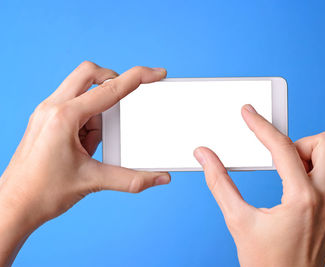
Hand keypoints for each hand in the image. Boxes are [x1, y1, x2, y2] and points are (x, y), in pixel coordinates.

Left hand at [0, 62, 170, 265]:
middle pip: (89, 74)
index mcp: (64, 117)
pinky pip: (72, 106)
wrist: (14, 206)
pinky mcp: (46, 121)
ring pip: (81, 91)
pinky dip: (86, 120)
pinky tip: (84, 145)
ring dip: (97, 111)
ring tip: (93, 144)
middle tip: (124, 103)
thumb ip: (131, 179)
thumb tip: (159, 178)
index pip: (110, 90)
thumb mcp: (92, 180)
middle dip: (112, 82)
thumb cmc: (42, 192)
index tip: (155, 73)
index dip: (138, 78)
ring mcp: (46, 113)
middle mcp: (52, 108)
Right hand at [193, 104, 324, 266]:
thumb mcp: (237, 219)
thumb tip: (205, 156)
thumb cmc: (265, 262)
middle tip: (278, 158)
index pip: (281, 147)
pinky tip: (306, 181)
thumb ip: (219, 182)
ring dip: (314, 154)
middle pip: (324, 142)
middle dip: (297, 142)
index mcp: (301, 198)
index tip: (249, 114)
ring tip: (292, 170)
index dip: (260, 125)